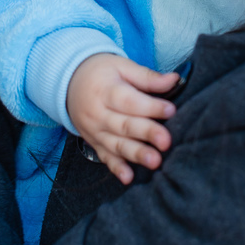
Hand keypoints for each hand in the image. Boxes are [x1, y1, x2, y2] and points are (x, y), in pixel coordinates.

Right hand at [66, 53, 178, 184]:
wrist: (70, 82)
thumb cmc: (101, 73)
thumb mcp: (121, 66)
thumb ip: (147, 76)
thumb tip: (174, 80)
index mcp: (106, 90)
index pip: (129, 101)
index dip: (150, 107)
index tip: (171, 110)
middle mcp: (98, 113)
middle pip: (124, 125)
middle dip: (146, 133)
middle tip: (166, 141)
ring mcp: (94, 131)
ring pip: (117, 145)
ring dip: (136, 154)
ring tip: (155, 161)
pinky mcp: (94, 143)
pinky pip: (105, 157)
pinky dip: (116, 168)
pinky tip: (128, 178)